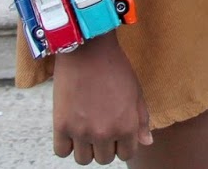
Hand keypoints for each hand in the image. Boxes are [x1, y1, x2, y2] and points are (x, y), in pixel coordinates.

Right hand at [51, 34, 152, 163]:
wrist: (88, 49)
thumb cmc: (115, 68)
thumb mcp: (136, 92)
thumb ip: (141, 120)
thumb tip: (146, 142)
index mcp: (127, 126)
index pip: (126, 154)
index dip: (123, 144)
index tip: (117, 132)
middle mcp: (105, 133)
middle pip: (104, 159)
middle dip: (105, 146)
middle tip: (101, 127)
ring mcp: (82, 131)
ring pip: (83, 159)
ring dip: (86, 148)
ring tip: (86, 129)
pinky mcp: (61, 125)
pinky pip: (62, 151)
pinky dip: (67, 144)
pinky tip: (72, 130)